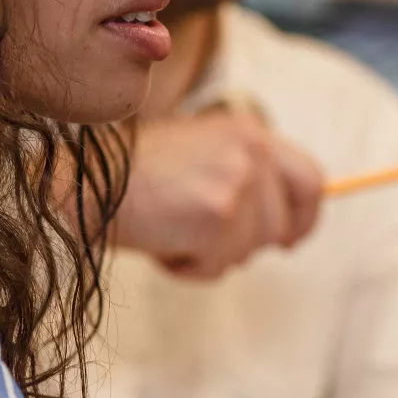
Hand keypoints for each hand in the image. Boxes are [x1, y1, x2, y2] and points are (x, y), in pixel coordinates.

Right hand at [111, 112, 323, 278]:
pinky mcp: (218, 216)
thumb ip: (245, 178)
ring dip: (209, 254)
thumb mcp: (203, 157)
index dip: (305, 217)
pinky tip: (162, 241)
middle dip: (242, 243)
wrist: (87, 179)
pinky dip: (188, 266)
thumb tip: (284, 229)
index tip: (288, 239)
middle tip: (196, 233)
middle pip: (278, 226)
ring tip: (172, 229)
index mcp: (250, 131)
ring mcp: (238, 182)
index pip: (310, 179)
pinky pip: (218, 265)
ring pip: (248, 251)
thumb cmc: (137, 175)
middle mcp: (253, 150)